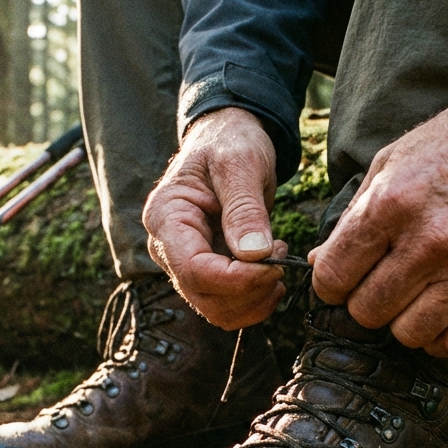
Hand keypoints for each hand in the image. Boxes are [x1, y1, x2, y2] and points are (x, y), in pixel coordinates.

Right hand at [143, 107, 288, 330]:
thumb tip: (254, 256)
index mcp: (166, 218)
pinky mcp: (207, 270)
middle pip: (204, 297)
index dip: (237, 280)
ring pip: (217, 309)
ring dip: (255, 298)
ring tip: (278, 261)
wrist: (229, 138)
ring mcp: (186, 261)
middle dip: (250, 291)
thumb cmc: (230, 142)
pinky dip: (256, 297)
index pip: (194, 270)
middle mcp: (168, 247)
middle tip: (281, 261)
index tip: (274, 267)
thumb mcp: (240, 163)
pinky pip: (228, 303)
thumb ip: (245, 209)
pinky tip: (272, 267)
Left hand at [310, 68, 447, 356]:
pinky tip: (440, 313)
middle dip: (365, 300)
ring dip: (403, 319)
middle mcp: (430, 242)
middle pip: (367, 311)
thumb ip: (354, 215)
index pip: (333, 278)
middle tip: (381, 280)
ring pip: (408, 335)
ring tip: (412, 295)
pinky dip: (442, 338)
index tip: (344, 274)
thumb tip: (321, 263)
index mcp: (392, 204)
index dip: (331, 281)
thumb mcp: (392, 160)